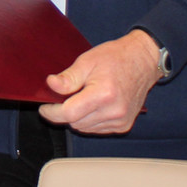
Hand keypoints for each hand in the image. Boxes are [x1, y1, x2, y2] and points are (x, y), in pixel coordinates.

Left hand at [38, 28, 160, 133]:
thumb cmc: (116, 58)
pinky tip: (93, 105)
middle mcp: (114, 111)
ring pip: (85, 128)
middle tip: (64, 97)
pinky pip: (96, 129)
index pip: (69, 113)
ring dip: (77, 117)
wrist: (142, 61)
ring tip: (82, 97)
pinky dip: (89, 120)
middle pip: (75, 122)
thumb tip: (51, 85)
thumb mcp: (87, 61)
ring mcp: (120, 121)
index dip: (52, 111)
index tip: (44, 107)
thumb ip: (68, 77)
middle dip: (65, 112)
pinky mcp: (123, 125)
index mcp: (104, 94)